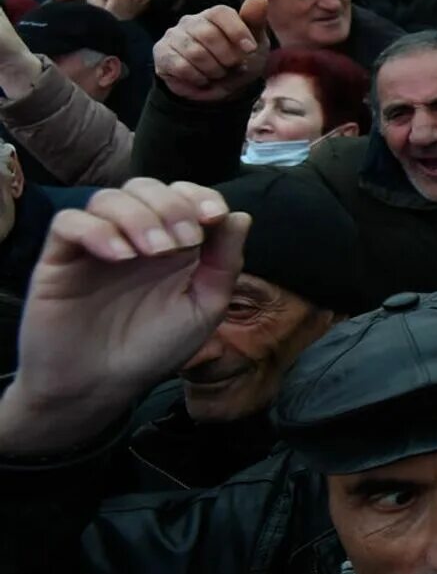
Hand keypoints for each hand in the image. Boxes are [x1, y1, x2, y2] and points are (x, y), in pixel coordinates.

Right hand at [0, 179, 246, 455]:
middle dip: (171, 206)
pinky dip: (97, 230)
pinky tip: (119, 256)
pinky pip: (69, 222)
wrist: (100, 386)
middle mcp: (133, 236)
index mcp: (172, 242)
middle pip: (146, 187)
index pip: (183, 195)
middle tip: (183, 243)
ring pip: (109, 197)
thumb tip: (240, 216)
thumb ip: (224, 263)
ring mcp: (96, 244)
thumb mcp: (203, 308)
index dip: (200, 196)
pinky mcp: (60, 258)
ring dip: (139, 217)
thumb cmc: (154, 347)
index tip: (214, 216)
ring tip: (153, 252)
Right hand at [153, 0, 271, 102]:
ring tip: (218, 73)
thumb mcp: (255, 44)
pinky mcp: (162, 53)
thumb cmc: (239, 61)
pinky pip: (181, 66)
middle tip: (232, 66)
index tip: (250, 49)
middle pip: (208, 34)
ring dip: (214, 70)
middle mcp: (191, 21)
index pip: (221, 13)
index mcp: (214, 15)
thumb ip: (255, 21)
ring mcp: (174, 36)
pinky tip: (202, 79)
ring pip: (195, 53)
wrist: (219, 88)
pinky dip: (198, 78)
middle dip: (227, 57)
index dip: (237, 31)